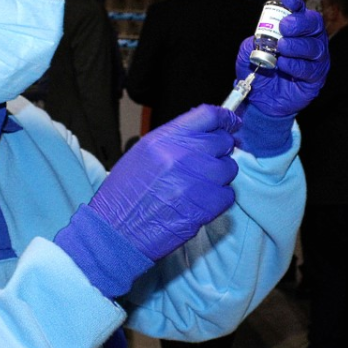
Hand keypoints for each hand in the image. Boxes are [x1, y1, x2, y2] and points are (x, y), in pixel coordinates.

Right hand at [85, 105, 239, 260]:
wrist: (116, 231)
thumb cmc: (124, 196)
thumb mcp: (142, 154)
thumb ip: (174, 140)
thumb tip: (202, 134)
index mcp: (165, 139)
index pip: (208, 116)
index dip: (225, 118)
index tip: (231, 123)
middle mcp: (183, 155)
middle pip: (223, 142)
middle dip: (219, 151)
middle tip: (206, 163)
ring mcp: (196, 181)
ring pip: (228, 169)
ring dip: (218, 176)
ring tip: (196, 187)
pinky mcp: (205, 207)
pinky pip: (228, 195)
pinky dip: (218, 199)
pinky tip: (198, 202)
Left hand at [235, 0, 328, 117]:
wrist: (261, 101)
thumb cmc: (259, 73)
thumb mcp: (246, 56)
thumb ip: (249, 45)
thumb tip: (254, 39)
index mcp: (295, 30)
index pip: (300, 11)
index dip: (295, 2)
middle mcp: (309, 41)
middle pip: (315, 24)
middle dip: (300, 22)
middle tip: (284, 26)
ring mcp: (315, 60)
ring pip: (315, 46)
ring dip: (297, 45)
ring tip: (281, 48)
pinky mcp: (315, 78)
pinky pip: (311, 69)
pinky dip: (297, 65)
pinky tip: (284, 65)